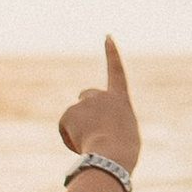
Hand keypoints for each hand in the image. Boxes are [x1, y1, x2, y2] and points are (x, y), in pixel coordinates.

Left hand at [57, 37, 139, 191]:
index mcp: (120, 99)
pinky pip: (65, 128)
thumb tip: (100, 132)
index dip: (112, 53)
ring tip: (90, 144)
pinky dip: (69, 137)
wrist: (111, 155)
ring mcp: (84, 103)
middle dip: (85, 107)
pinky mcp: (69, 113)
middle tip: (90, 129)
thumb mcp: (125, 135)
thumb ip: (114, 124)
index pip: (117, 70)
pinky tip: (80, 145)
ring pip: (75, 116)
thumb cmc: (123, 151)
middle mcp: (101, 95)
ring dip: (78, 128)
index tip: (107, 36)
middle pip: (87, 95)